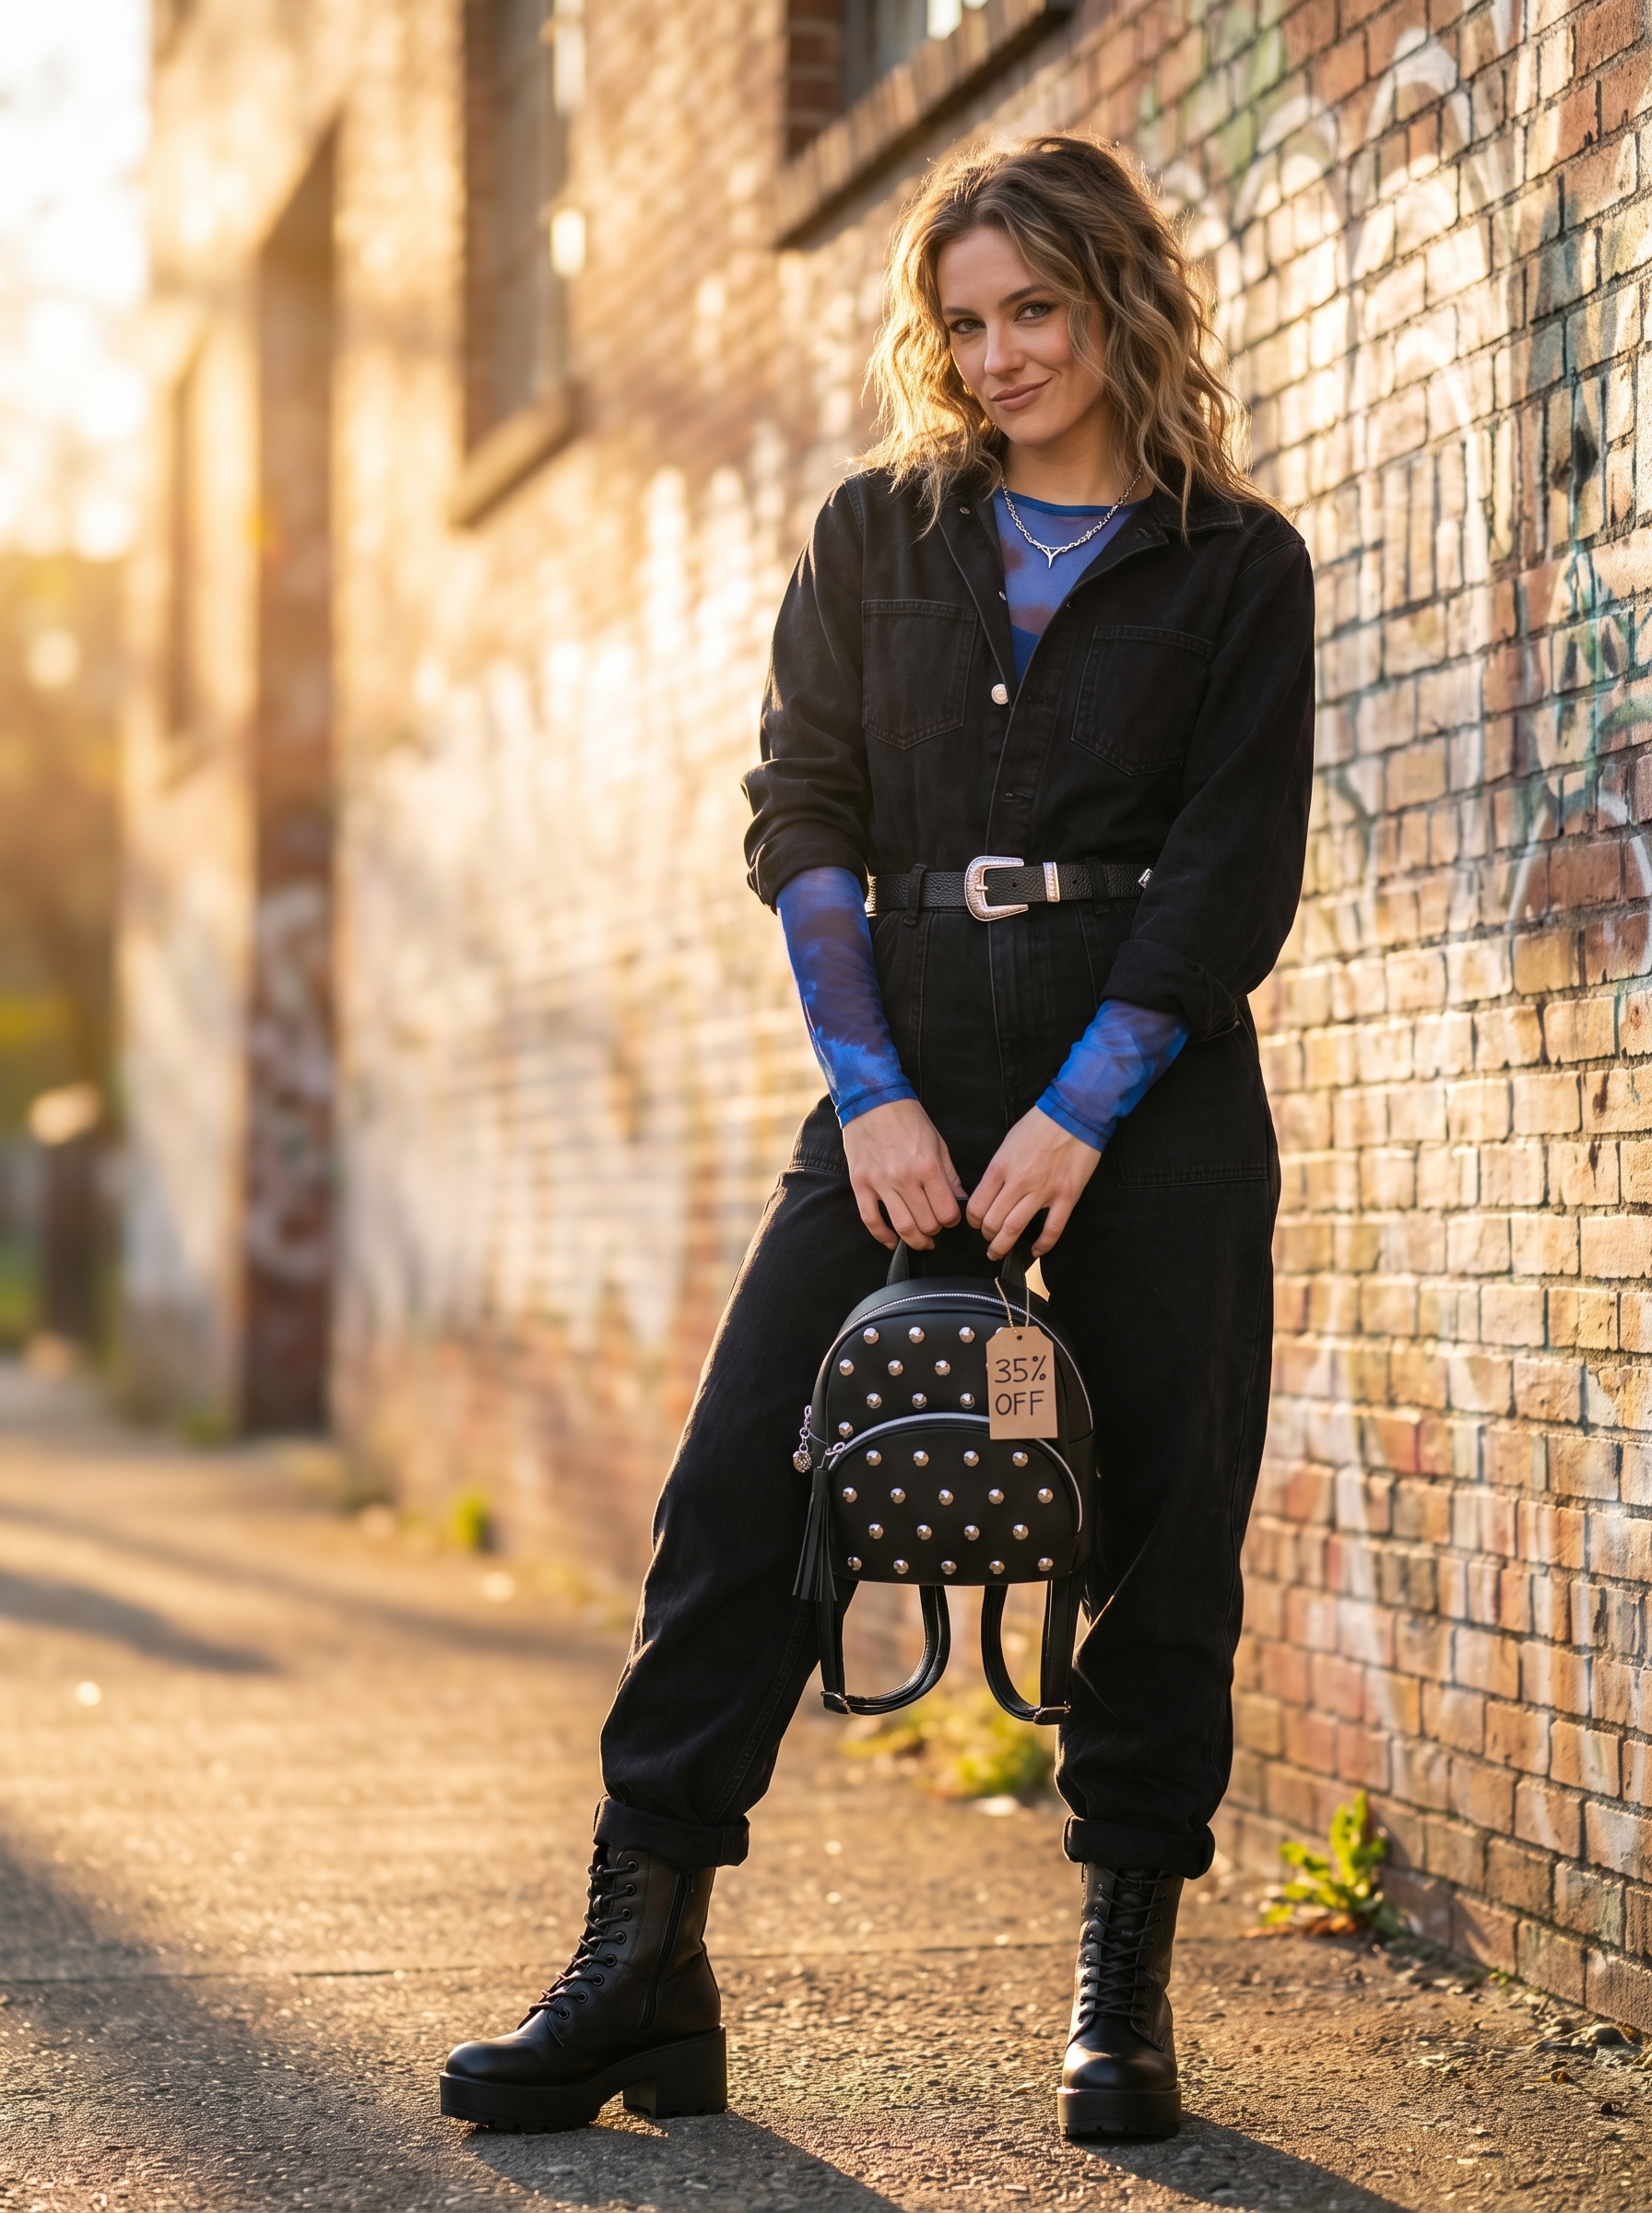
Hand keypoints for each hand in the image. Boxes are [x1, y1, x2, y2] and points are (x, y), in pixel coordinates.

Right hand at [841, 1098, 966, 1250]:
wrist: (872, 1100)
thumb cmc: (908, 1119)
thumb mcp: (937, 1142)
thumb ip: (949, 1174)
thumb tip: (960, 1199)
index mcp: (928, 1166)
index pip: (947, 1211)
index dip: (952, 1221)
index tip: (950, 1219)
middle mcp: (905, 1177)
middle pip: (926, 1223)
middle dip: (935, 1231)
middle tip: (935, 1228)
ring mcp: (880, 1182)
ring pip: (902, 1226)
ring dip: (915, 1240)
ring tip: (920, 1241)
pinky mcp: (860, 1184)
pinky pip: (871, 1220)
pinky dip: (883, 1236)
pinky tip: (892, 1241)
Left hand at [967, 1106, 1101, 1260]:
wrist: (1075, 1113)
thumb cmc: (1041, 1125)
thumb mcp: (1008, 1143)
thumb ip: (998, 1169)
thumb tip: (989, 1193)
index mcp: (1001, 1166)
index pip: (977, 1204)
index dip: (973, 1221)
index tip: (976, 1224)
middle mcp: (1019, 1181)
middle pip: (993, 1221)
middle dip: (986, 1236)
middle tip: (987, 1240)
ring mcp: (1044, 1190)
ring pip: (1016, 1229)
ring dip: (1003, 1245)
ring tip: (999, 1251)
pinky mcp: (1067, 1196)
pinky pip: (1052, 1229)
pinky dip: (1042, 1245)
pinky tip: (1035, 1251)